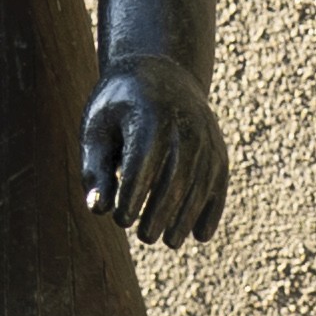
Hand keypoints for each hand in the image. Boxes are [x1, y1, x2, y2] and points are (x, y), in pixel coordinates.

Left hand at [81, 53, 227, 244]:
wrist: (162, 73)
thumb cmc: (119, 107)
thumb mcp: (98, 129)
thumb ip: (96, 169)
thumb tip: (99, 210)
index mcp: (149, 116)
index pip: (143, 163)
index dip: (134, 195)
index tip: (121, 220)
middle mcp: (184, 126)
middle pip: (176, 177)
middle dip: (162, 212)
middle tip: (146, 237)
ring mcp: (206, 138)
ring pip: (201, 183)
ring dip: (187, 216)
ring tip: (170, 242)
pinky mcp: (218, 150)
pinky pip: (219, 182)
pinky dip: (212, 209)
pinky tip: (200, 235)